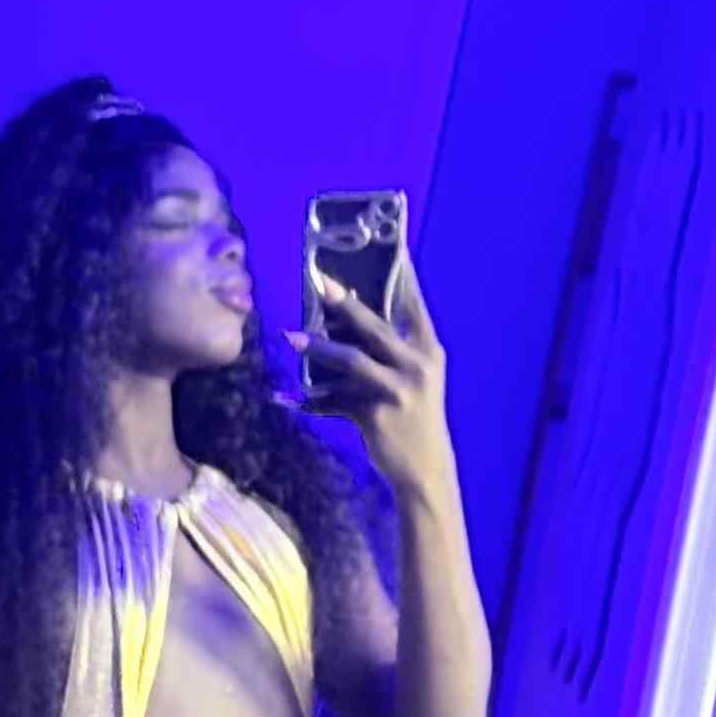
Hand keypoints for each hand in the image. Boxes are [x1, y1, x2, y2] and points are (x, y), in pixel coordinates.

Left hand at [290, 248, 451, 496]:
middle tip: (318, 282)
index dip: (399, 275)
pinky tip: (286, 398)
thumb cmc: (415, 418)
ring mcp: (396, 390)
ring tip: (291, 338)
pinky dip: (310, 400)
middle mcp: (416, 366)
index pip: (412, 304)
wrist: (424, 469)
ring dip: (317, 348)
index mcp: (429, 350)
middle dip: (343, 304)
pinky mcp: (375, 416)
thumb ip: (390, 351)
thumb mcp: (415, 379)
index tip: (388, 247)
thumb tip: (344, 323)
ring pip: (350, 360)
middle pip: (374, 326)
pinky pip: (335, 402)